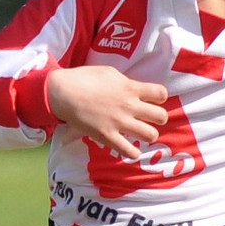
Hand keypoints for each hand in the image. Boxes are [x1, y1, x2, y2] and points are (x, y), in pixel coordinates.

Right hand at [46, 64, 170, 154]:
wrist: (64, 93)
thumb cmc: (83, 78)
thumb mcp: (109, 72)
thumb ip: (124, 82)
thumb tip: (131, 88)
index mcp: (130, 88)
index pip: (160, 94)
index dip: (159, 97)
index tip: (152, 100)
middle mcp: (129, 106)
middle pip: (160, 116)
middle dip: (158, 118)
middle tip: (149, 119)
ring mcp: (119, 122)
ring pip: (150, 135)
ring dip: (148, 135)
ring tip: (142, 134)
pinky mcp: (107, 136)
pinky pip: (129, 151)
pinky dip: (133, 152)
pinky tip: (130, 149)